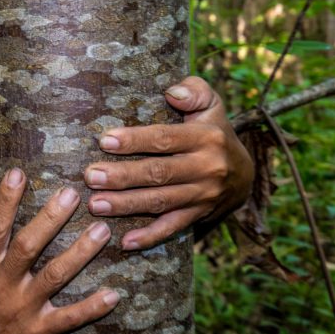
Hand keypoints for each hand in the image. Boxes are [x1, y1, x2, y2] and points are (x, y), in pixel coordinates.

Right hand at [0, 169, 117, 333]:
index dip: (6, 200)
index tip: (19, 173)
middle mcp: (4, 284)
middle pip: (29, 246)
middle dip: (51, 219)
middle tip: (73, 194)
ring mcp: (23, 309)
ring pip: (55, 277)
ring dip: (80, 254)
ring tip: (102, 231)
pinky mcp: (39, 332)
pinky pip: (70, 318)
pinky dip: (92, 308)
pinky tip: (114, 294)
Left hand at [83, 75, 253, 250]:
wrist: (244, 173)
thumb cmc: (212, 129)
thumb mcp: (211, 103)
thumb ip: (193, 91)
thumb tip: (172, 92)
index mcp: (206, 137)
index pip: (165, 138)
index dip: (135, 141)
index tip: (105, 141)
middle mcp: (207, 168)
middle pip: (159, 173)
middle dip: (122, 176)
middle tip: (90, 176)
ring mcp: (203, 196)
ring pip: (160, 202)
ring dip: (127, 205)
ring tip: (96, 205)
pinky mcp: (198, 216)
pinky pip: (172, 228)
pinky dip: (149, 237)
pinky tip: (124, 242)